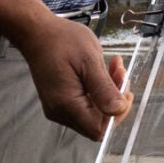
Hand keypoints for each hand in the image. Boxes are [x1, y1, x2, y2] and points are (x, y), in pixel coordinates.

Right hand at [11, 15, 134, 138]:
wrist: (38, 32)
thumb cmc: (62, 41)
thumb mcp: (89, 60)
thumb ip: (103, 88)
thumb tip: (118, 110)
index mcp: (66, 105)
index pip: (98, 129)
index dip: (116, 115)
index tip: (125, 91)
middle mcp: (60, 112)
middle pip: (97, 121)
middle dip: (115, 99)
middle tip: (120, 72)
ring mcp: (59, 108)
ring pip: (94, 111)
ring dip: (109, 91)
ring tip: (114, 66)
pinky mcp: (61, 101)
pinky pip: (86, 103)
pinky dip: (99, 89)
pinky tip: (103, 70)